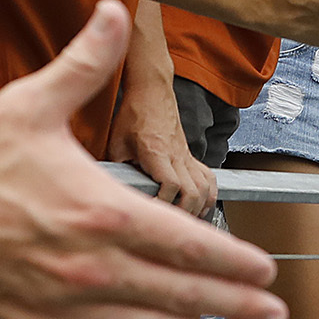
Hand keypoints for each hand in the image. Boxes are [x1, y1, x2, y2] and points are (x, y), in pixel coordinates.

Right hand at [0, 3, 276, 318]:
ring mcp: (59, 307)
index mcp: (98, 210)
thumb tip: (114, 11)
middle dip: (234, 307)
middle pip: (179, 293)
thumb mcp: (31, 102)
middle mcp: (87, 266)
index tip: (265, 272)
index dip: (232, 261)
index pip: (185, 242)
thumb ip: (84, 62)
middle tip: (276, 318)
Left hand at [105, 74, 216, 217]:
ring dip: (197, 209)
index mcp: (156, 151)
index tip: (151, 215)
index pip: (171, 185)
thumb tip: (110, 192)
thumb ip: (116, 169)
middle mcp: (176, 156)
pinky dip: (208, 197)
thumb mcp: (116, 142)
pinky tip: (200, 208)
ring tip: (184, 224)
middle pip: (192, 193)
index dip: (164, 205)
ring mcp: (186, 156)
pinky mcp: (190, 156)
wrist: (152, 91)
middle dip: (183, 215)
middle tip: (169, 228)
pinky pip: (208, 179)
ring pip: (204, 189)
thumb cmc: (133, 114)